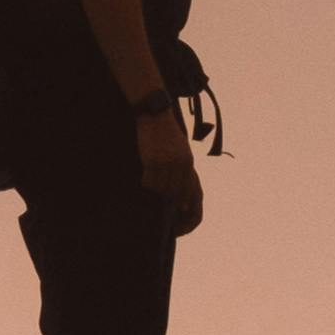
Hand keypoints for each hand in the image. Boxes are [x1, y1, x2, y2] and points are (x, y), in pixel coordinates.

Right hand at [137, 110, 203, 230]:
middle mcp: (181, 165)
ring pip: (161, 189)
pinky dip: (145, 183)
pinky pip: (148, 182)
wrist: (155, 114)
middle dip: (168, 204)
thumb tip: (181, 194)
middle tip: (161, 211)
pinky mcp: (152, 160)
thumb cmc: (167, 133)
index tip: (180, 221)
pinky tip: (143, 179)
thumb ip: (182, 170)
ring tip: (150, 188)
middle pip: (175, 194)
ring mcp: (167, 163)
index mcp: (189, 163)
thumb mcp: (181, 151)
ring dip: (155, 191)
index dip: (187, 210)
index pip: (191, 194)